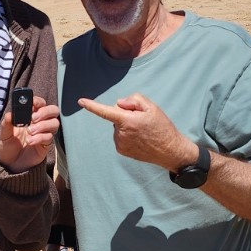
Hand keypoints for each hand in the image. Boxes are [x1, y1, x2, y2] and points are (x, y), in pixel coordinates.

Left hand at [0, 95, 58, 172]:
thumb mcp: (4, 135)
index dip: (39, 101)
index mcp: (29, 115)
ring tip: (30, 131)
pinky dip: (40, 137)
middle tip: (34, 118)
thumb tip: (10, 114)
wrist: (11, 165)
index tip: (33, 103)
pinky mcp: (46, 144)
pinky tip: (30, 141)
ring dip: (43, 125)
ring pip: (55, 123)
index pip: (40, 103)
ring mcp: (44, 133)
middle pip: (53, 110)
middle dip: (45, 112)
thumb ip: (7, 124)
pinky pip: (50, 137)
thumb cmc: (8, 146)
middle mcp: (39, 122)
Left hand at [78, 93, 195, 170]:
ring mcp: (120, 144)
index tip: (81, 101)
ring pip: (118, 127)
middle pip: (116, 116)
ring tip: (143, 131)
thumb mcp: (152, 107)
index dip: (92, 106)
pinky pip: (120, 136)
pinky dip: (127, 135)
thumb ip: (133, 100)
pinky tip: (140, 139)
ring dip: (127, 126)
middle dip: (125, 114)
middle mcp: (121, 133)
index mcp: (127, 121)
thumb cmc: (162, 127)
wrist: (170, 151)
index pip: (106, 111)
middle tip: (142, 120)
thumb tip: (118, 104)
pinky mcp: (121, 150)